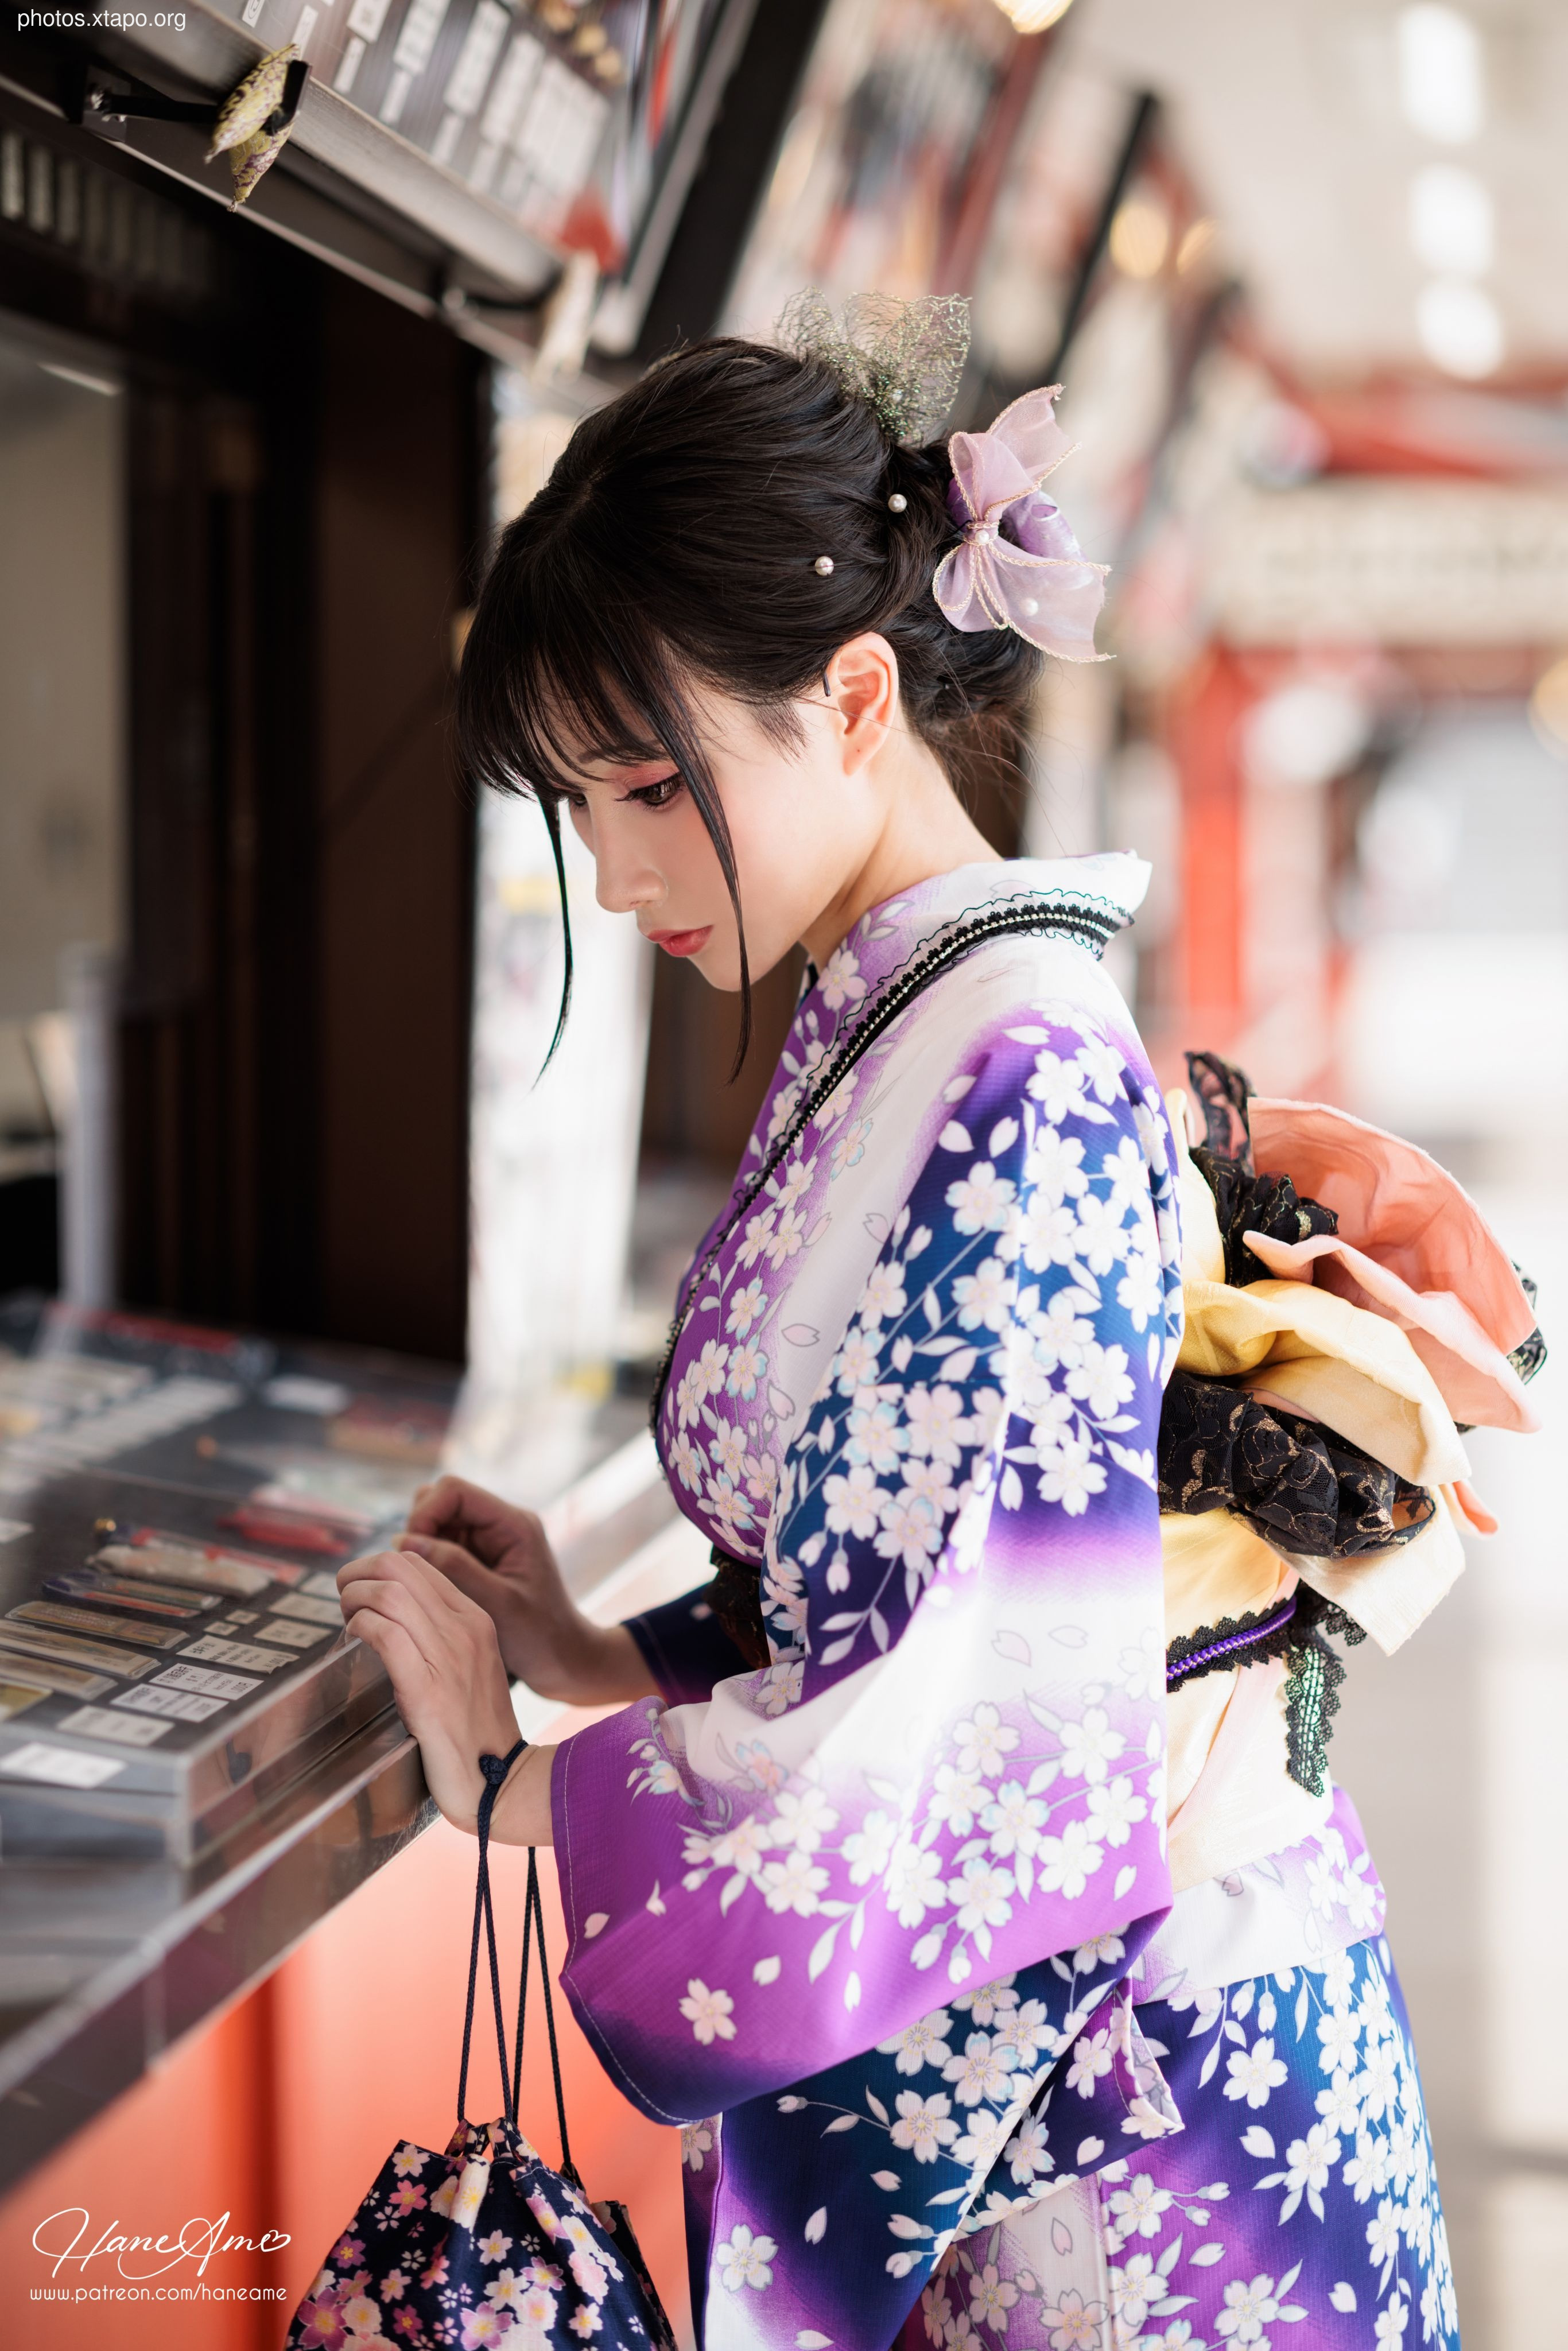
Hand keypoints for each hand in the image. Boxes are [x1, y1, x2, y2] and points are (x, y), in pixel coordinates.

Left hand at [338, 1546, 554, 1844]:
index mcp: (475, 1619)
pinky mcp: (428, 1691)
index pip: (418, 1563)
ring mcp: (449, 1657)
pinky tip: (354, 1640)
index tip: (360, 1591)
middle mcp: (465, 1629)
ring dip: (354, 1598)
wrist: (502, 1780)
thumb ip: (440, 1636)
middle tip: (343, 1599)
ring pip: (390, 1594)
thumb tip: (392, 1613)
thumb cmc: (476, 1730)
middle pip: (399, 1567)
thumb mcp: (469, 1667)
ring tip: (346, 1619)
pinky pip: (387, 1636)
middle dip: (358, 1573)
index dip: (377, 1567)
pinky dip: (361, 1627)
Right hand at [399, 1475, 655, 1706]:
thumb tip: (405, 1541)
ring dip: (423, 1548)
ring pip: (438, 1523)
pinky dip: (430, 1562)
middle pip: (442, 1501)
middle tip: (415, 1573)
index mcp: (513, 1524)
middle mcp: (502, 1523)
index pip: (453, 1491)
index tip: (409, 1552)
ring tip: (425, 1585)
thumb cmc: (540, 1635)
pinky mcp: (481, 1558)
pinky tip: (433, 1591)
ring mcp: (490, 1539)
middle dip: (420, 1530)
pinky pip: (444, 1546)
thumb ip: (453, 1568)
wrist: (564, 1658)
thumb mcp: (496, 1603)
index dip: (424, 1514)